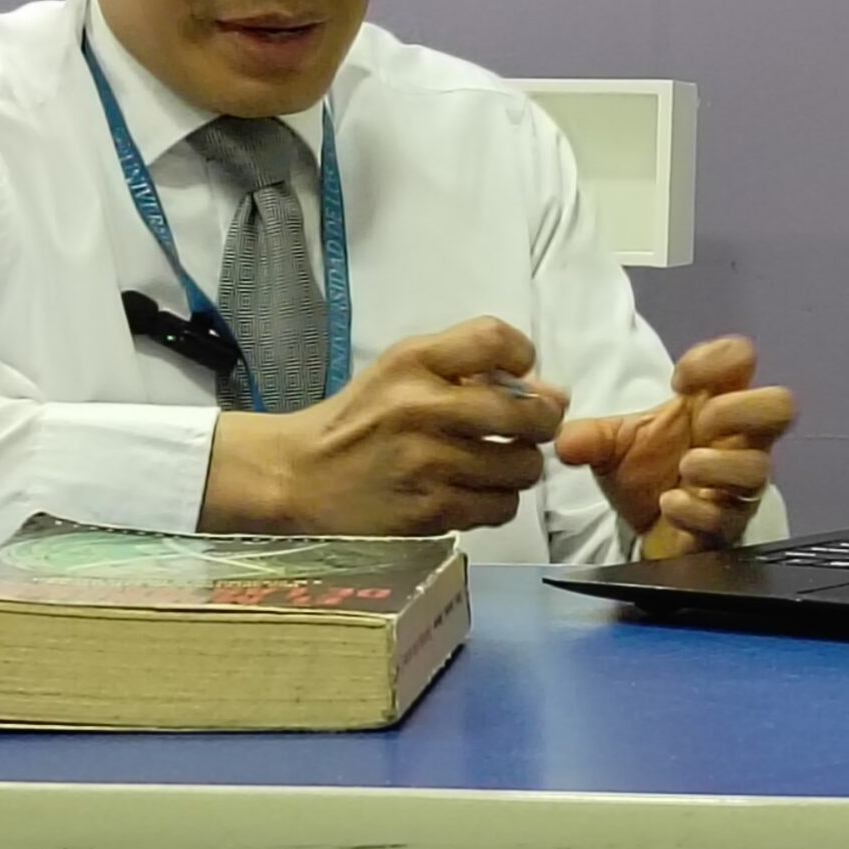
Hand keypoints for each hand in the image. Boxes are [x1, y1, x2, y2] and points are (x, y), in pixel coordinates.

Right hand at [198, 317, 566, 537]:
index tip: (518, 377)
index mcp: (412, 361)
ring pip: (522, 466)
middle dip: (541, 422)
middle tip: (528, 430)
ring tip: (497, 463)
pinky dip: (498, 500)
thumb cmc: (359, 419)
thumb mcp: (399, 372)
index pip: (496, 338)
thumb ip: (468, 369)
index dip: (524, 357)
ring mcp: (427, 463)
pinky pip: (501, 506)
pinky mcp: (429, 511)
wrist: (297, 476)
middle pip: (527, 412)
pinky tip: (475, 491)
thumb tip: (551, 391)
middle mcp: (421, 407)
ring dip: (520, 466)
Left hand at [554, 336, 795, 559]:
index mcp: (714, 405)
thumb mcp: (611, 444)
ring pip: (759, 468)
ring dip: (719, 464)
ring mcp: (736, 486)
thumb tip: (566, 442)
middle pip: (780, 406)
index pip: (741, 359)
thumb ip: (588, 436)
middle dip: (741, 409)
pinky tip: (670, 504)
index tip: (679, 380)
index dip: (719, 359)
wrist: (642, 527)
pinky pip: (727, 518)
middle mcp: (737, 440)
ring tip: (684, 468)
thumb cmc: (644, 470)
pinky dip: (696, 509)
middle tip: (701, 423)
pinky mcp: (725, 527)